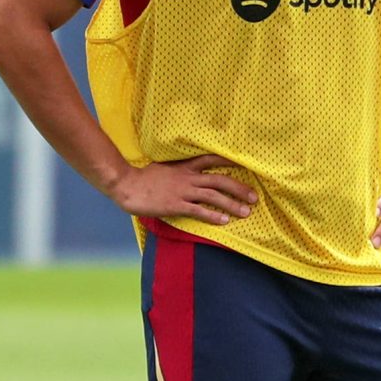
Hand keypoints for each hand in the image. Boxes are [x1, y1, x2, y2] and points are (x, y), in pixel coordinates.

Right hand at [108, 155, 256, 224]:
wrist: (127, 185)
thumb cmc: (143, 178)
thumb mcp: (164, 167)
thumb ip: (178, 170)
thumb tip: (188, 173)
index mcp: (184, 166)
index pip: (211, 159)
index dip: (229, 161)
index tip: (245, 164)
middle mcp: (187, 177)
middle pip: (219, 180)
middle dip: (239, 188)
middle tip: (253, 197)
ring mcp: (182, 191)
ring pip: (213, 196)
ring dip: (231, 204)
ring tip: (245, 212)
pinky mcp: (176, 205)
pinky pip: (199, 211)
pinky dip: (213, 215)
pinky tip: (224, 221)